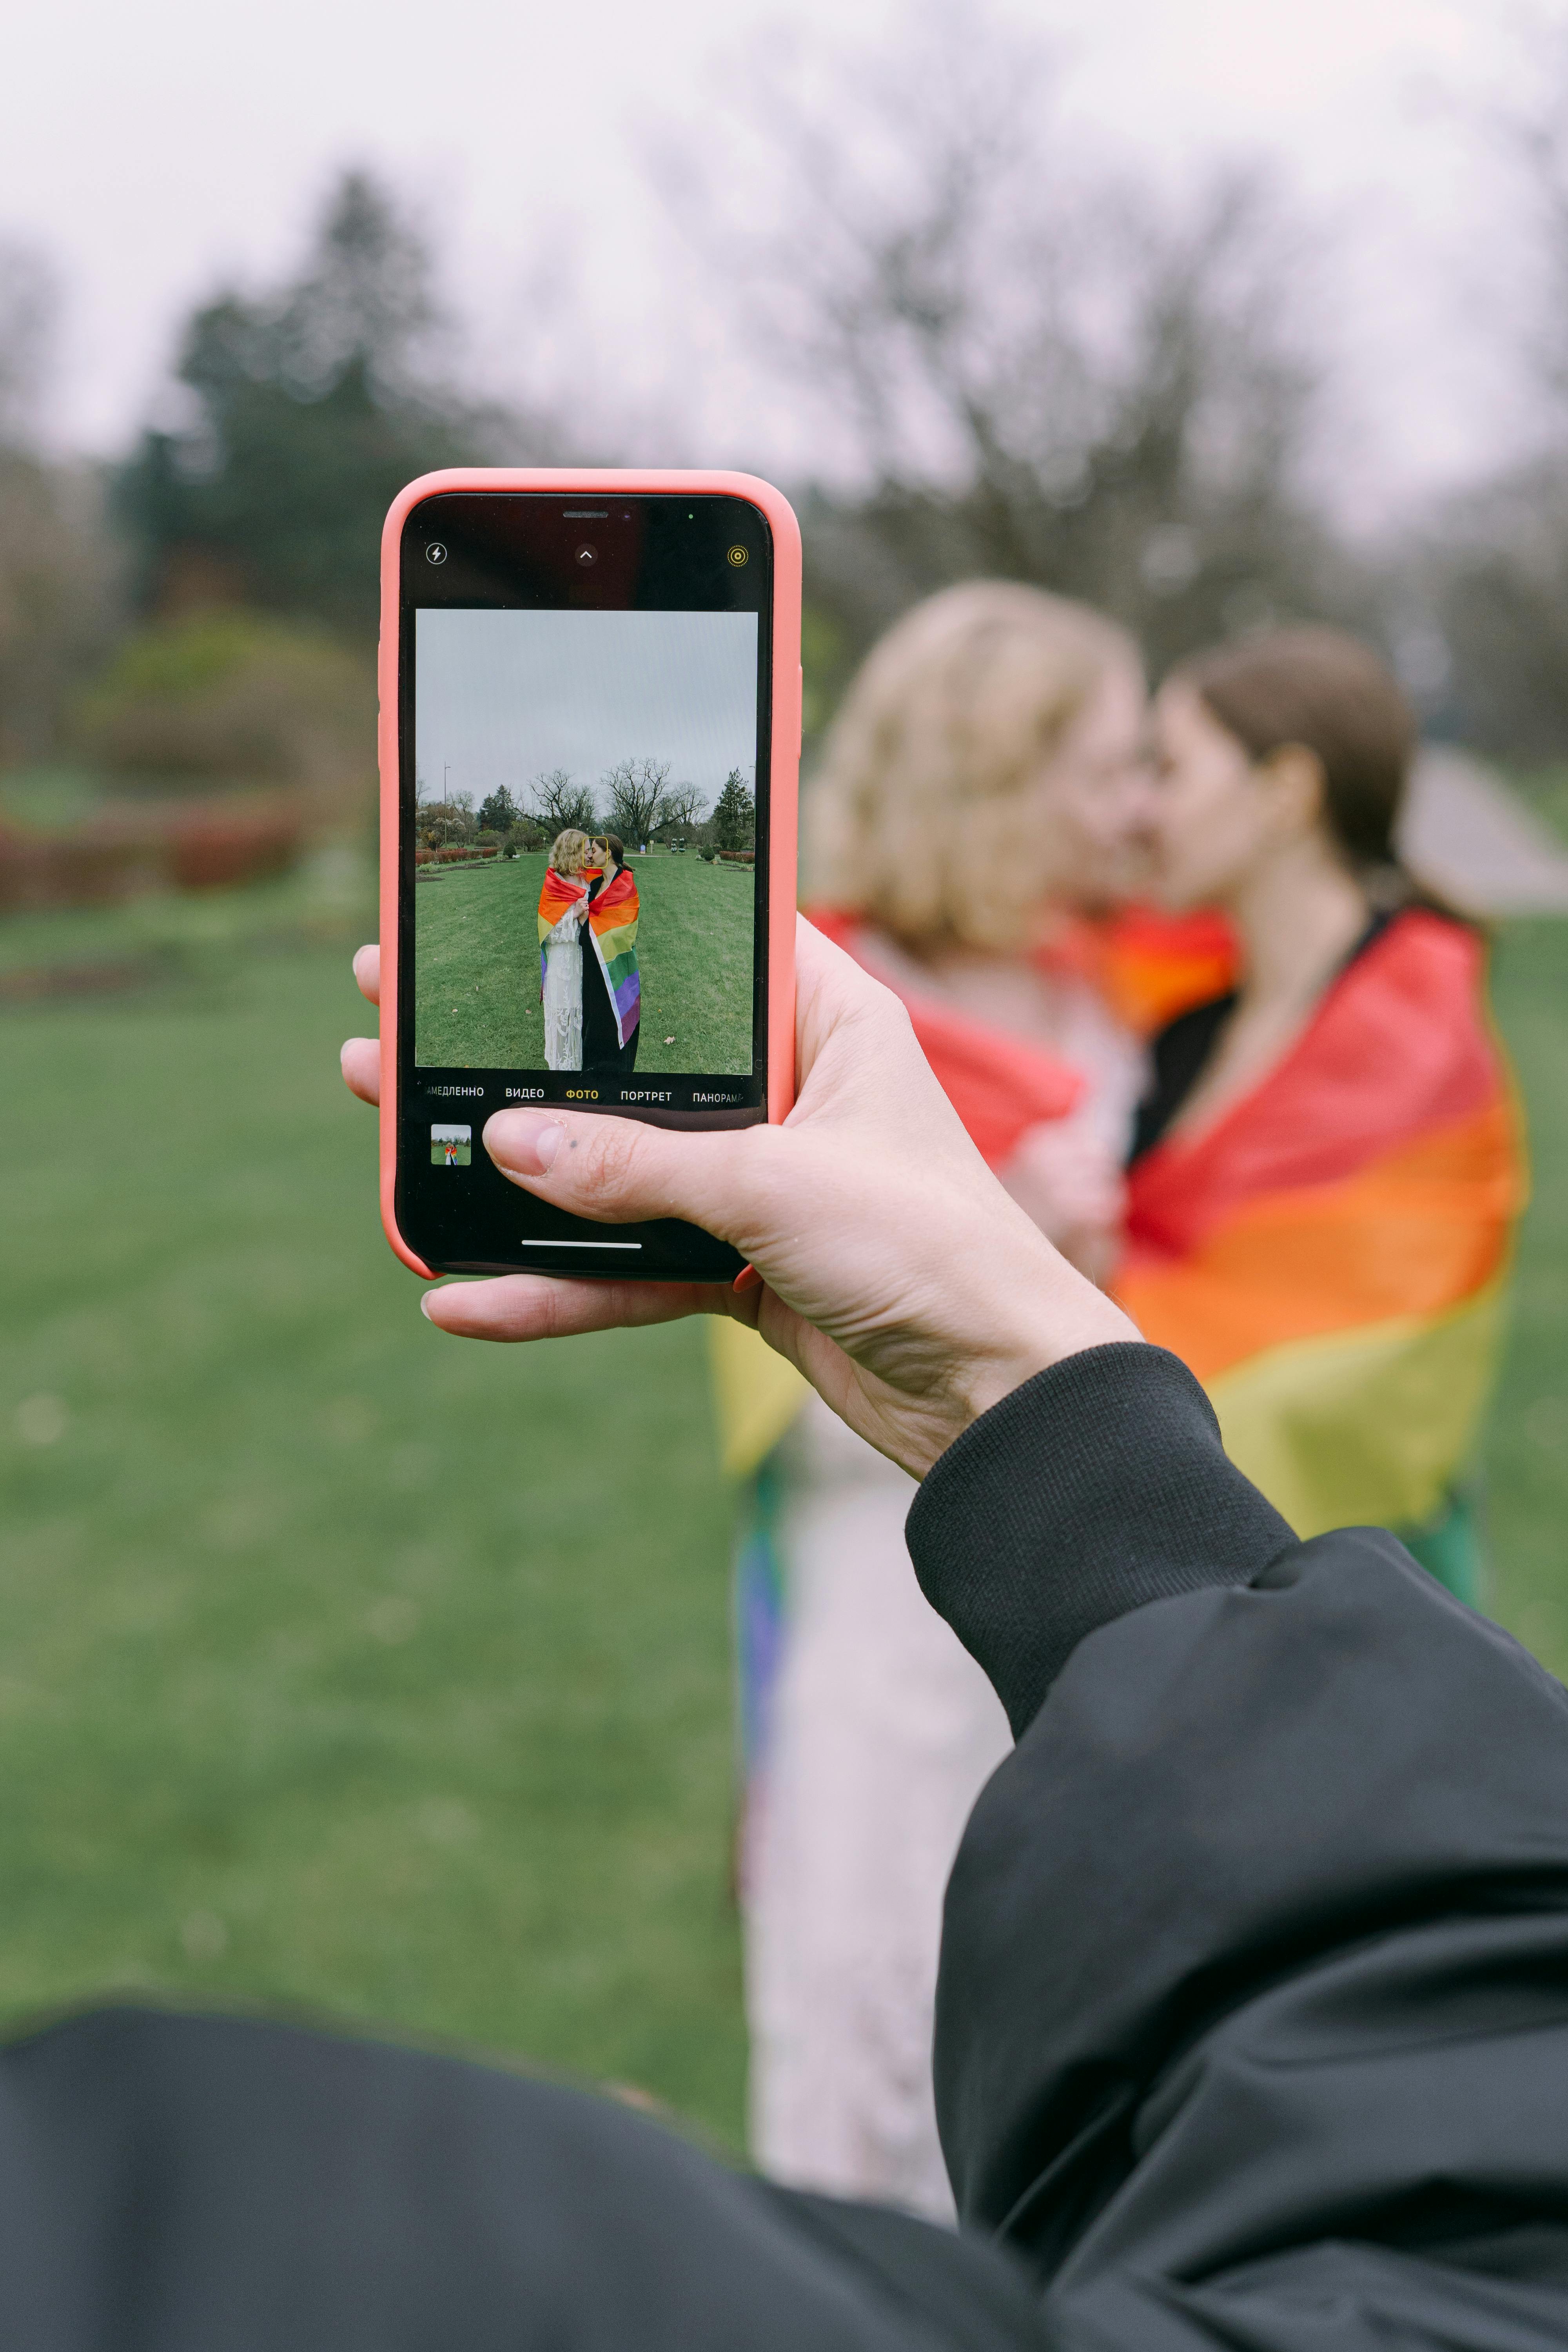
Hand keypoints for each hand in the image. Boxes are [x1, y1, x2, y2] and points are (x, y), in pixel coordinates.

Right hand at [341, 921, 1137, 1479]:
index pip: (704, 946)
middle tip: (399, 1008)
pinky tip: (466, 1296)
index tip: (503, 903)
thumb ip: (638, 1166)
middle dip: (517, 1052)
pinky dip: (554, 1288)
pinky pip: (627, 1269)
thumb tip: (506, 1142)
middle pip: (629, 1062)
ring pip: (611, 1166)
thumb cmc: (931, 1251)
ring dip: (510, 1167)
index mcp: (829, 1023)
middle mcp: (790, 1093)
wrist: (1001, 1396)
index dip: (606, 921)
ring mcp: (759, 1186)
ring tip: (392, 1125)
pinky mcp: (742, 1271)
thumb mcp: (776, 1186)